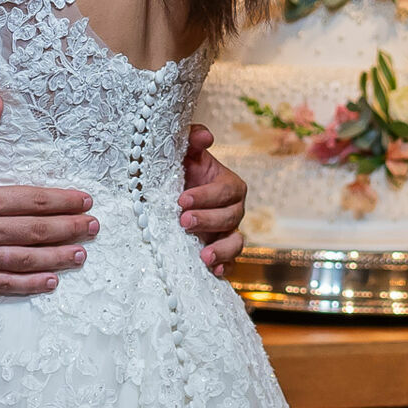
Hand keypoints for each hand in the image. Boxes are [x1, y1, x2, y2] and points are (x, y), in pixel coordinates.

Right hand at [0, 94, 99, 293]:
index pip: (34, 200)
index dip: (63, 201)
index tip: (85, 200)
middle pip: (37, 231)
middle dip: (69, 228)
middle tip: (93, 227)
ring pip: (25, 259)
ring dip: (56, 258)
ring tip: (80, 255)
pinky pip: (3, 283)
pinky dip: (28, 284)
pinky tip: (49, 283)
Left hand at [178, 124, 246, 275]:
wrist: (171, 197)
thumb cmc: (181, 173)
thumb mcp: (184, 154)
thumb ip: (193, 139)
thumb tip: (206, 136)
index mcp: (229, 185)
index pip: (226, 191)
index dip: (207, 196)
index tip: (182, 200)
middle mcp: (233, 210)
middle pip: (230, 217)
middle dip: (208, 220)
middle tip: (183, 221)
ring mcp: (228, 233)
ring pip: (236, 242)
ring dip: (222, 250)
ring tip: (204, 256)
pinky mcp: (220, 251)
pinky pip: (231, 262)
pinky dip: (225, 267)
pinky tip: (214, 271)